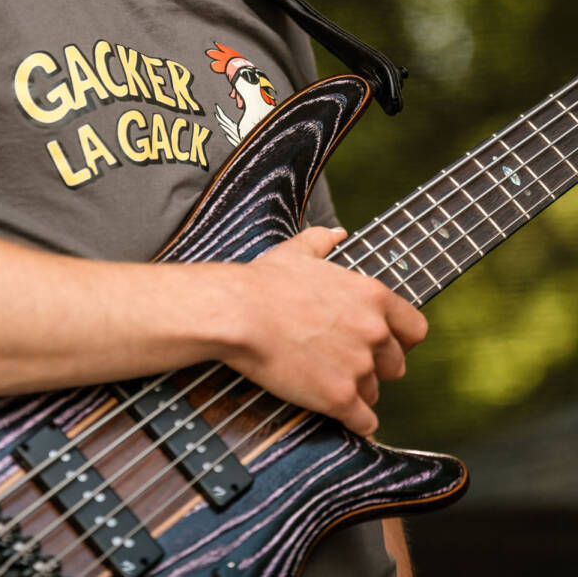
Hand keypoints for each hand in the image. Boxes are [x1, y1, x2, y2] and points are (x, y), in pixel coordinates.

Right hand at [223, 226, 427, 434]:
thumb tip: (338, 233)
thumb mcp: (299, 251)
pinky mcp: (339, 398)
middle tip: (348, 363)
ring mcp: (359, 367)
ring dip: (356, 392)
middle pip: (395, 365)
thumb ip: (324, 240)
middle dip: (375, 367)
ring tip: (329, 382)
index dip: (401, 340)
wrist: (240, 313)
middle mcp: (375, 332)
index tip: (385, 344)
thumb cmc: (266, 281)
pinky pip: (364, 422)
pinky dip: (355, 422)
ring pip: (374, 393)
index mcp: (372, 296)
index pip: (415, 329)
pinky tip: (343, 417)